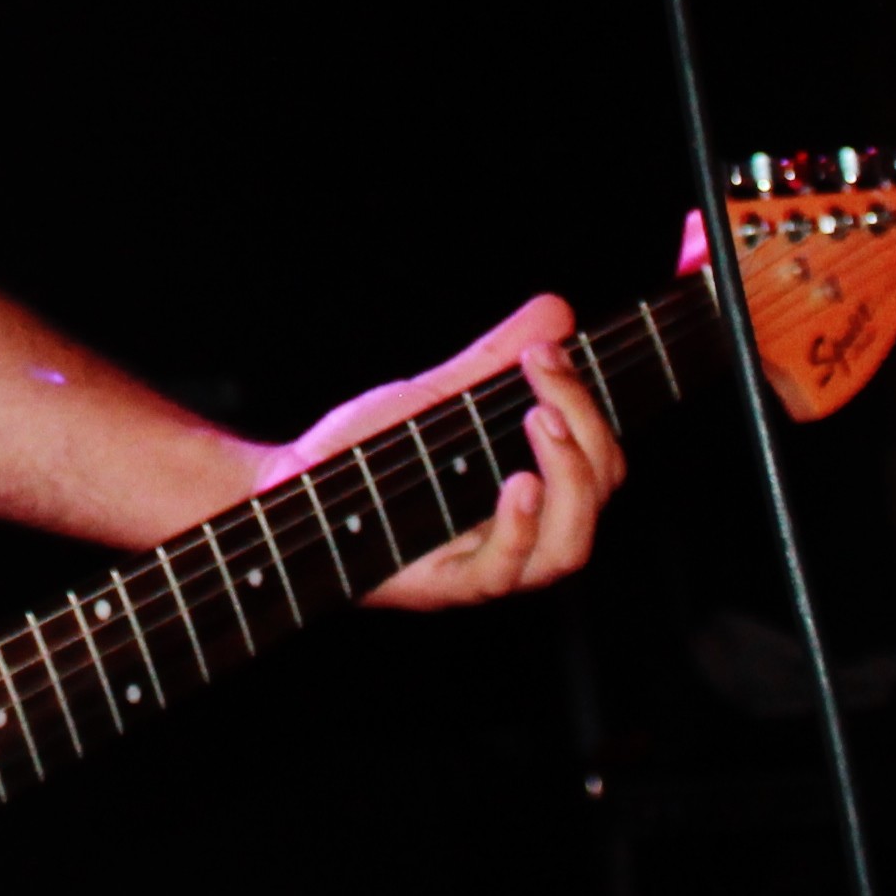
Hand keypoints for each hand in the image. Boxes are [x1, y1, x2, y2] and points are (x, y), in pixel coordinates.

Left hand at [253, 292, 625, 609]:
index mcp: (532, 493)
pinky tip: (518, 482)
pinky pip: (502, 573)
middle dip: (584, 428)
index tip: (547, 348)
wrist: (294, 482)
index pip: (601, 463)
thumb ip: (496, 361)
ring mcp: (484, 565)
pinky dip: (521, 528)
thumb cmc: (368, 450)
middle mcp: (519, 535)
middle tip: (544, 370)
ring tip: (540, 420)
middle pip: (595, 499)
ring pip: (567, 549)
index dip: (589, 406)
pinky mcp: (444, 585)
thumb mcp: (438, 395)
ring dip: (568, 479)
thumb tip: (557, 310)